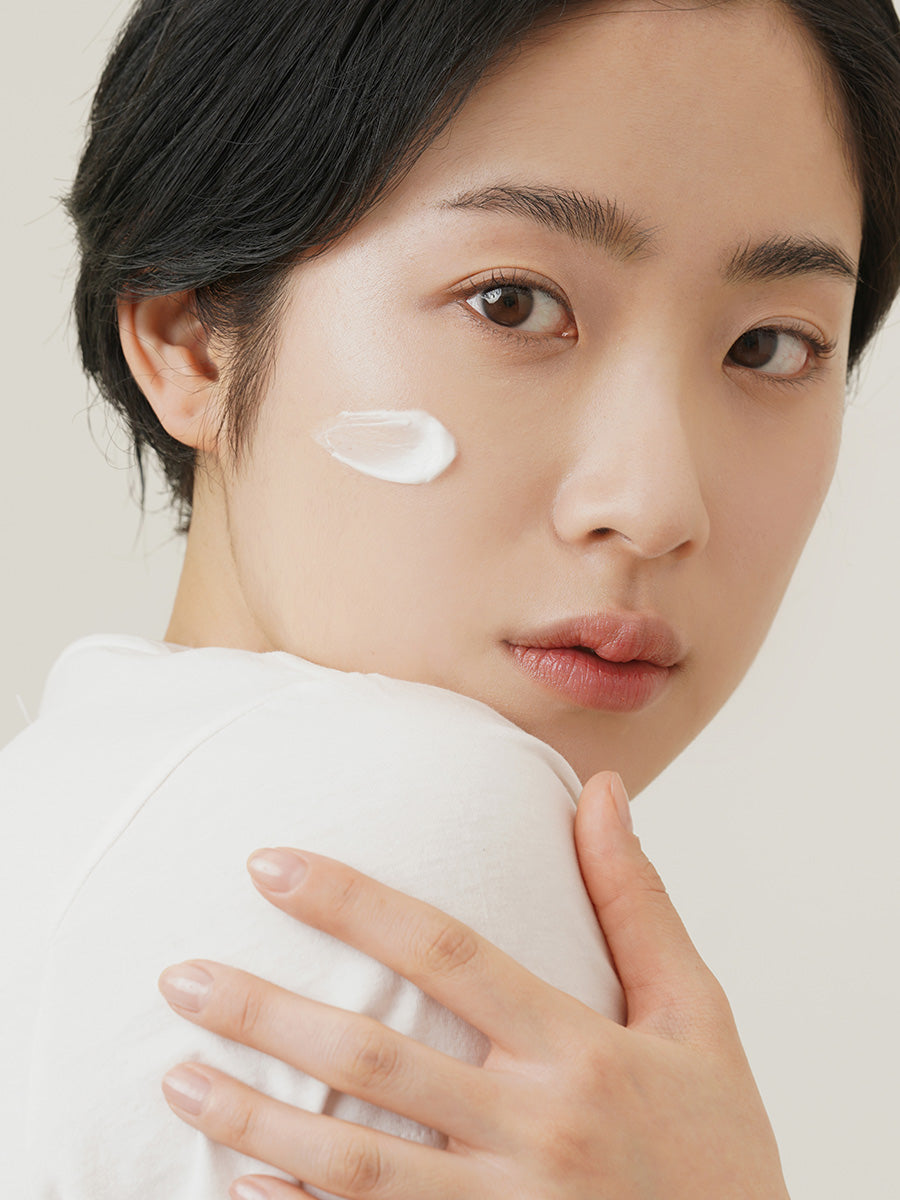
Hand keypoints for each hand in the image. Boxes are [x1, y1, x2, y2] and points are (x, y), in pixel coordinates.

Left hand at [158, 771, 789, 1198]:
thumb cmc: (719, 1146)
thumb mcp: (698, 1016)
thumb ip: (637, 902)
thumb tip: (602, 790)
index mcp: (578, 1049)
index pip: (446, 952)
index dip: (351, 903)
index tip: (271, 865)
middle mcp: (533, 1129)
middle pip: (378, 1061)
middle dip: (269, 1014)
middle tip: (182, 977)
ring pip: (355, 1163)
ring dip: (257, 1118)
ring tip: (177, 1077)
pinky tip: (235, 1185)